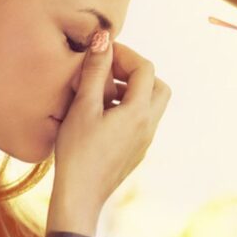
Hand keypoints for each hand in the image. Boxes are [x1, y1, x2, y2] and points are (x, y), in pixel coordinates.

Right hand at [51, 30, 171, 223]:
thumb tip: (104, 40)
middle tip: (109, 72)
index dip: (126, 54)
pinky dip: (128, 109)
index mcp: (139, 111)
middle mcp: (149, 125)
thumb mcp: (83, 107)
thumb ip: (95, 71)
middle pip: (158, 86)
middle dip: (136, 73)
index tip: (103, 54)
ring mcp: (145, 141)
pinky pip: (142, 121)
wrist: (80, 195)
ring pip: (152, 105)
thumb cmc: (78, 152)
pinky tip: (101, 115)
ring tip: (101, 93)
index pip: (145, 68)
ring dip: (132, 91)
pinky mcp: (136, 152)